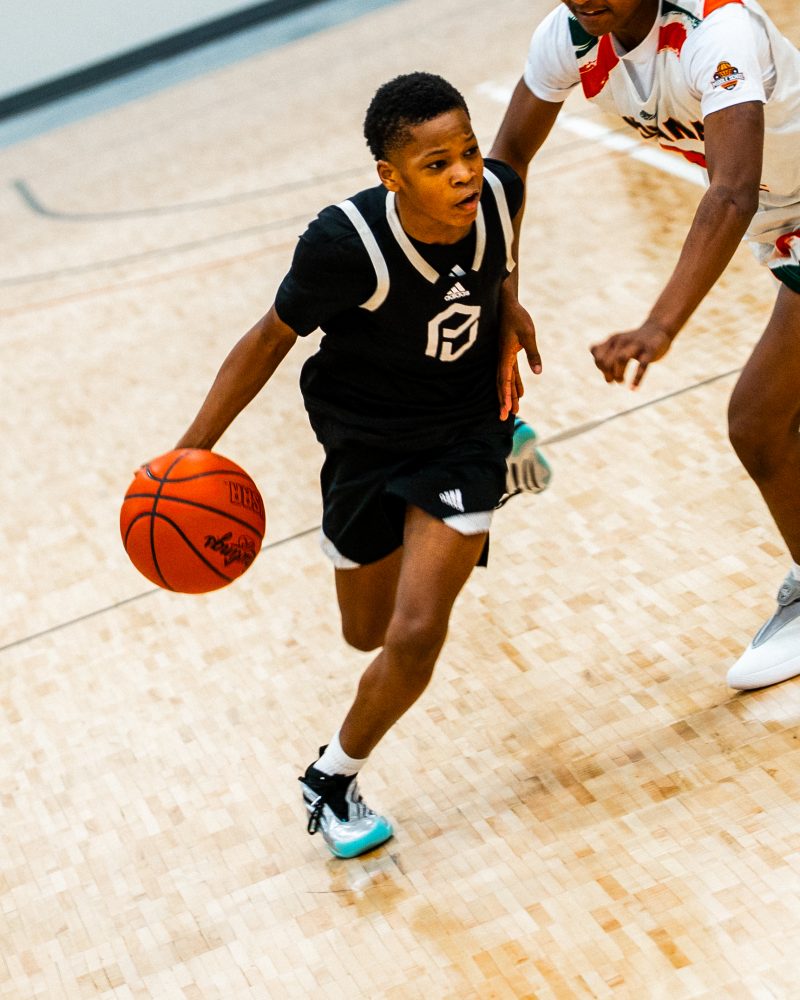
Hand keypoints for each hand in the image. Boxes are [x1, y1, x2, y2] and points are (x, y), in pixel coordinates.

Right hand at [497, 291, 541, 419]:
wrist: (505, 303)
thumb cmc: (517, 316)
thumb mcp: (528, 335)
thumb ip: (533, 353)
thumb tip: (538, 372)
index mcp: (505, 356)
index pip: (504, 381)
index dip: (505, 396)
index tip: (505, 410)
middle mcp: (502, 359)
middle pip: (502, 385)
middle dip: (504, 401)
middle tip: (504, 418)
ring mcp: (504, 357)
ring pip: (506, 381)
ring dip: (510, 396)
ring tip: (513, 411)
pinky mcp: (508, 354)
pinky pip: (510, 374)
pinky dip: (514, 385)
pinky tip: (520, 393)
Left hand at [590, 321, 673, 388]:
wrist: (658, 328)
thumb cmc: (634, 341)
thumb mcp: (617, 342)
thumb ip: (603, 350)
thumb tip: (595, 357)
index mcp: (613, 340)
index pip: (598, 356)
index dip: (600, 367)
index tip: (607, 372)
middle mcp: (623, 341)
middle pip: (607, 359)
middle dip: (607, 373)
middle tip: (613, 381)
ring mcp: (637, 345)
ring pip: (621, 359)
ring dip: (618, 374)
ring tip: (620, 382)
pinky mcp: (650, 350)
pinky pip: (642, 365)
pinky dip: (637, 379)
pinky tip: (633, 389)